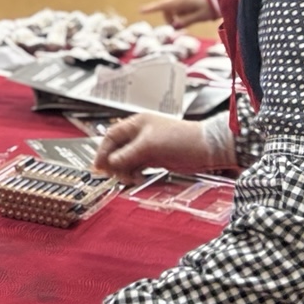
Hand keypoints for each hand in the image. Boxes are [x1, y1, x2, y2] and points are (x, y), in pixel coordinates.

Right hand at [93, 111, 217, 180]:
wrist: (206, 148)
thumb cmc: (180, 139)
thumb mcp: (149, 146)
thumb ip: (128, 154)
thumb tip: (111, 162)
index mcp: (136, 124)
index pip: (111, 136)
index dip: (103, 151)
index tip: (98, 166)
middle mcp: (140, 135)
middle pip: (118, 149)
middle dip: (114, 163)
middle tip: (114, 175)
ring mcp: (148, 147)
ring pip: (127, 160)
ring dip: (124, 170)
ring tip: (129, 179)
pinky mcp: (156, 158)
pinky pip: (137, 166)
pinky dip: (134, 173)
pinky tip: (137, 179)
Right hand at [139, 0, 217, 28]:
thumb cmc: (211, 6)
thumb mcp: (200, 17)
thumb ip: (186, 21)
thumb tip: (175, 26)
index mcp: (181, 1)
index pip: (163, 5)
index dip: (151, 8)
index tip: (141, 10)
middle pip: (167, 9)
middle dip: (171, 18)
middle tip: (180, 27)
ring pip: (175, 8)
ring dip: (178, 15)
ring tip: (192, 20)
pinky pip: (181, 5)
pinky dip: (183, 11)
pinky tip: (194, 14)